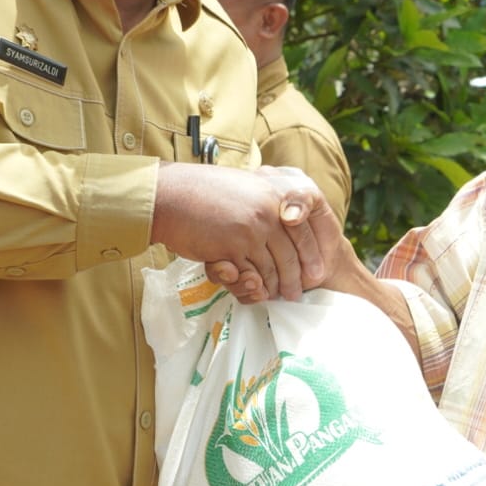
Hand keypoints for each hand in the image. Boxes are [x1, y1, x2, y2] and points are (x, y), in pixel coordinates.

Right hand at [150, 164, 337, 301]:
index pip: (304, 231)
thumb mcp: (246, 187)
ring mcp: (252, 230)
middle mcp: (269, 212)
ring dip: (276, 287)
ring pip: (272, 269)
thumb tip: (287, 215)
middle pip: (291, 255)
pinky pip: (250, 274)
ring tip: (278, 297)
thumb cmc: (204, 191)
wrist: (170, 194)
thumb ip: (266, 202)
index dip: (312, 255)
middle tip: (296, 294)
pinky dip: (254, 287)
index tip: (315, 272)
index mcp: (275, 194)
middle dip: (296, 279)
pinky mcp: (233, 247)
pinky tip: (255, 292)